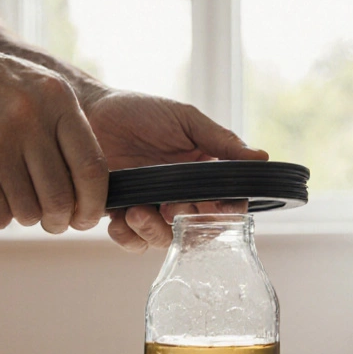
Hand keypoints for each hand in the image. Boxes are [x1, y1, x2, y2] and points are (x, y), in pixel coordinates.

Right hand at [0, 41, 108, 232]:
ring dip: (27, 217)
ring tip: (19, 202)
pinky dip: (0, 216)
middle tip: (55, 223)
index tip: (87, 217)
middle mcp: (30, 120)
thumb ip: (68, 130)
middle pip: (60, 198)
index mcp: (58, 101)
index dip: (94, 203)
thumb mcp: (40, 89)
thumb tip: (95, 189)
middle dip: (60, 221)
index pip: (91, 167)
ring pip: (29, 211)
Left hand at [81, 89, 267, 251]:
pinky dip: (128, 236)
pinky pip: (133, 242)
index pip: (228, 206)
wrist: (91, 111)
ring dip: (154, 231)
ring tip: (137, 210)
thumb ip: (222, 142)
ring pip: (165, 241)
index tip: (217, 207)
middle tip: (171, 207)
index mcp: (204, 175)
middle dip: (187, 224)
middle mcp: (182, 196)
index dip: (227, 213)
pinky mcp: (123, 216)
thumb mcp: (187, 120)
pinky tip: (121, 217)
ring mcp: (153, 208)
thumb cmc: (140, 111)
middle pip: (199, 231)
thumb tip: (261, 158)